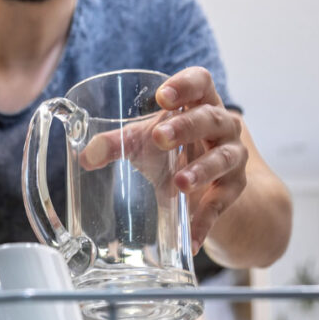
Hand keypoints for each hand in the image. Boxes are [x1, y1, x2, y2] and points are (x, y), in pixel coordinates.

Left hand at [77, 66, 248, 253]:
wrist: (208, 185)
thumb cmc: (172, 150)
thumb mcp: (143, 143)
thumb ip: (116, 144)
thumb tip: (85, 157)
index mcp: (200, 103)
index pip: (201, 82)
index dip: (185, 84)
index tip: (162, 96)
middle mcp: (222, 126)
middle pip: (211, 118)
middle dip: (186, 127)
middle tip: (159, 138)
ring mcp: (232, 157)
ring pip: (223, 158)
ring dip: (201, 170)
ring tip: (179, 184)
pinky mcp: (232, 189)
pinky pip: (221, 204)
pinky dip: (204, 220)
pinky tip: (191, 238)